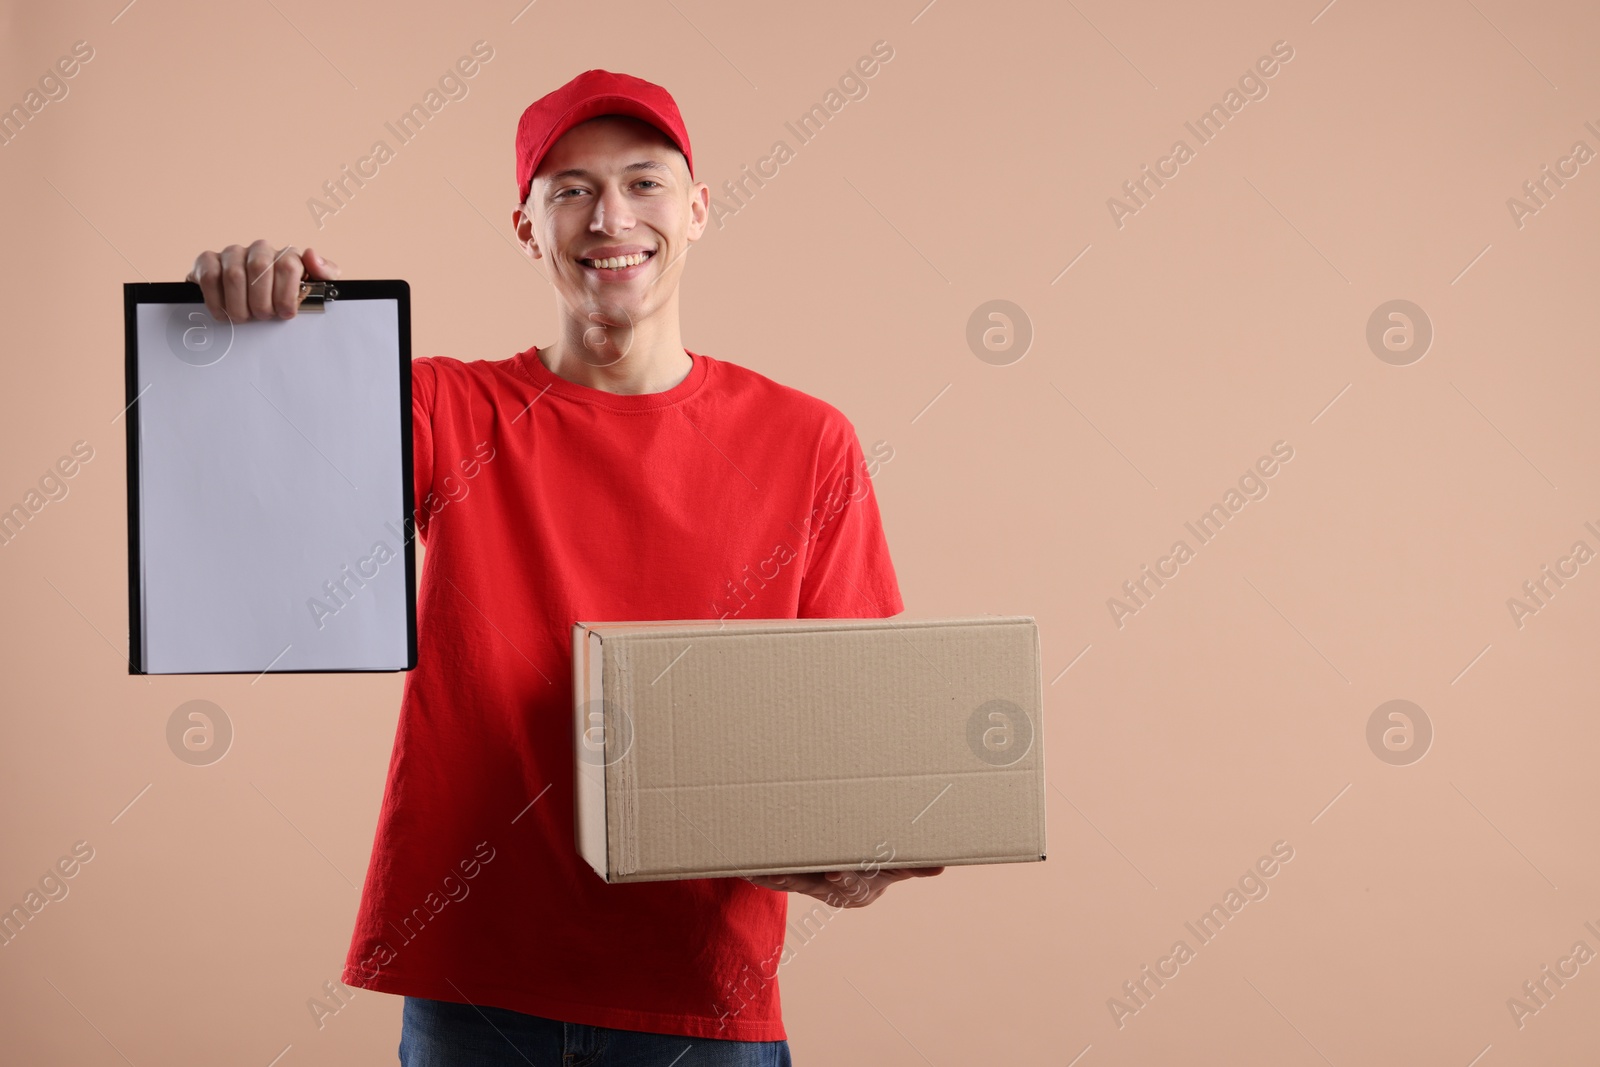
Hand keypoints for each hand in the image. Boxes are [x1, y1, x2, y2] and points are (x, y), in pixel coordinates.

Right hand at [185, 239, 340, 322]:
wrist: (247, 304)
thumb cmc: (282, 299)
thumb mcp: (313, 290)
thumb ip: (324, 274)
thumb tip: (312, 255)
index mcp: (286, 256)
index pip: (288, 265)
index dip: (286, 294)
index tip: (285, 313)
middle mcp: (259, 250)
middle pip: (259, 269)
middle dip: (262, 301)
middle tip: (263, 317)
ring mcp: (233, 253)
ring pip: (234, 275)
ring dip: (240, 304)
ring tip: (244, 318)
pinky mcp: (208, 260)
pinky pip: (209, 277)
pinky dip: (217, 300)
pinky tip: (224, 313)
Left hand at [744, 866, 944, 907]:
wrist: (848, 884)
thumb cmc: (875, 868)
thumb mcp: (897, 867)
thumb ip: (915, 866)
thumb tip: (943, 865)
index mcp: (855, 886)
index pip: (849, 883)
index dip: (841, 879)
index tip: (832, 873)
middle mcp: (829, 888)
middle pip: (812, 885)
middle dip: (797, 877)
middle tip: (776, 870)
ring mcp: (809, 885)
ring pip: (789, 881)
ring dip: (772, 877)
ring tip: (755, 870)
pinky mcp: (790, 879)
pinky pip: (773, 878)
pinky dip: (759, 875)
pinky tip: (743, 869)